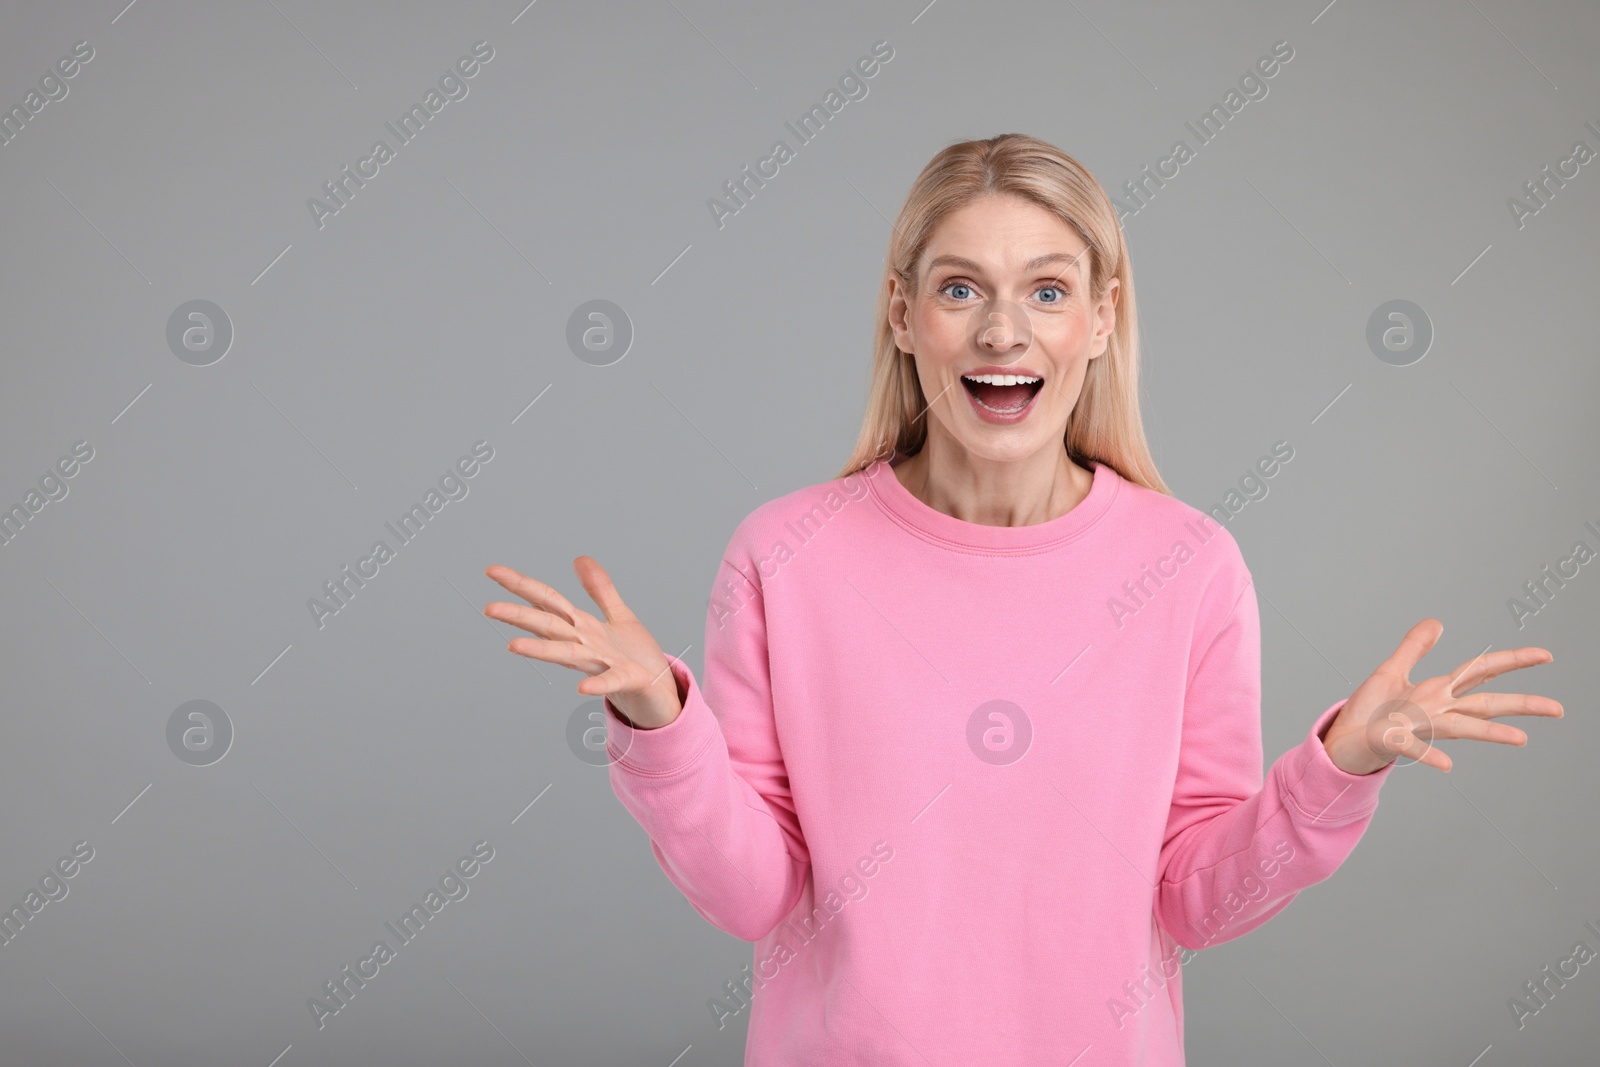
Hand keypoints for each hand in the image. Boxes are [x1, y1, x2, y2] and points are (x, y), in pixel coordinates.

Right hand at [483, 557, 682, 729]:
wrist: (658, 691)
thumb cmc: (637, 656)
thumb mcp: (618, 614)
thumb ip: (599, 588)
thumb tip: (579, 558)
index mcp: (582, 627)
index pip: (546, 601)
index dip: (520, 585)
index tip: (492, 571)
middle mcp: (585, 645)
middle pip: (548, 625)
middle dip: (519, 616)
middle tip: (489, 608)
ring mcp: (602, 663)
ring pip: (567, 653)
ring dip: (541, 650)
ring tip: (514, 646)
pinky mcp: (626, 679)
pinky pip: (610, 681)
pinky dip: (596, 685)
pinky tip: (581, 688)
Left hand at [1320, 618, 1561, 774]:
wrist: (1344, 742)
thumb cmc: (1369, 712)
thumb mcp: (1392, 671)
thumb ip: (1414, 647)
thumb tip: (1437, 622)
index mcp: (1436, 692)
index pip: (1480, 672)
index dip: (1512, 661)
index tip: (1546, 655)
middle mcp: (1435, 711)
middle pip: (1483, 703)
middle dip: (1520, 704)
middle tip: (1558, 709)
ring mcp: (1417, 727)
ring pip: (1459, 728)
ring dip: (1489, 733)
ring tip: (1521, 739)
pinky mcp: (1392, 742)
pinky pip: (1413, 747)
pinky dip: (1429, 754)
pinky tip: (1447, 765)